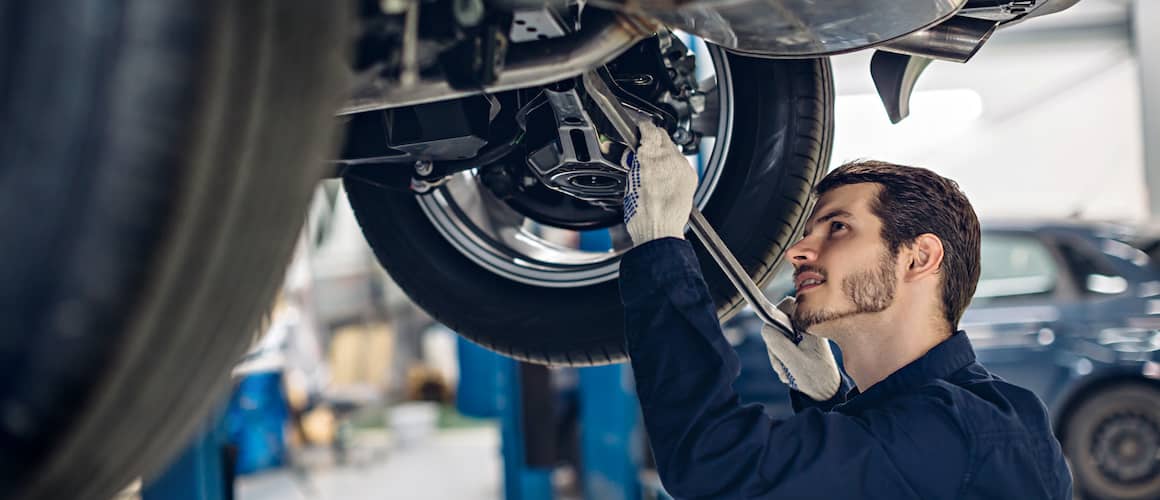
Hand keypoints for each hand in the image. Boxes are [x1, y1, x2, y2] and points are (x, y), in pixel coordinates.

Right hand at [622, 120, 697, 245]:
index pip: (649, 129)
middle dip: (653, 139)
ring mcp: (682, 167)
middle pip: (663, 136)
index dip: (643, 127)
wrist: (660, 231)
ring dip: (663, 153)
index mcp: (650, 157)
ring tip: (653, 168)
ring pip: (673, 149)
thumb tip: (636, 156)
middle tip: (644, 148)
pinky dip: (673, 166)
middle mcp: (669, 159)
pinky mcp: (690, 176)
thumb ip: (635, 163)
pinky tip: (665, 177)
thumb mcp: (629, 182)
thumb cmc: (642, 215)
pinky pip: (681, 163)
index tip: (640, 128)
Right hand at [760, 298, 841, 400]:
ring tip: (788, 370)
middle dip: (775, 345)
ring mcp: (802, 336)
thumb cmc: (814, 376)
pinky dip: (781, 359)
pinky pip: (780, 347)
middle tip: (783, 362)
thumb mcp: (792, 359)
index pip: (785, 306)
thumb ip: (777, 341)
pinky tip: (789, 370)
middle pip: (777, 324)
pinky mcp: (799, 345)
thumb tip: (765, 327)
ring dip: (777, 355)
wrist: (824, 393)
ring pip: (776, 337)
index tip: (777, 338)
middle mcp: (806, 327)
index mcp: (809, 325)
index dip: (775, 319)